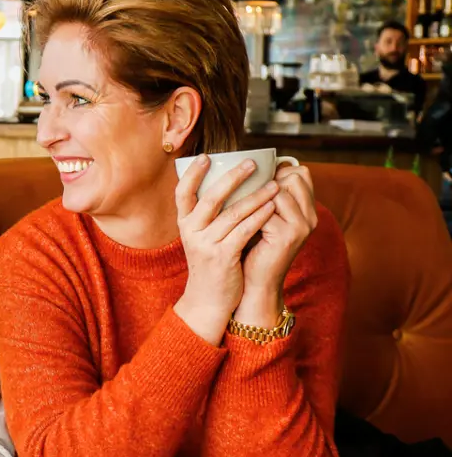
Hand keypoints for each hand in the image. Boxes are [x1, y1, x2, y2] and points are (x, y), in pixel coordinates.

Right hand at [173, 156, 279, 345]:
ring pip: (232, 214)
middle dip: (233, 178)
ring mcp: (206, 244)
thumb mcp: (201, 237)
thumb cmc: (210, 263)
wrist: (208, 299)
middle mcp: (191, 232)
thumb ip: (208, 216)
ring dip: (256, 196)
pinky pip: (244, 231)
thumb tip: (227, 185)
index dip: (193, 173)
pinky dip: (259, 217)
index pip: (182, 193)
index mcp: (184, 224)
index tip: (207, 156)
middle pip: (210, 198)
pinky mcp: (223, 257)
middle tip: (252, 163)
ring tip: (273, 184)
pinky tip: (272, 207)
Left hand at [235, 165, 317, 325]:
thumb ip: (264, 197)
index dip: (278, 170)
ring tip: (239, 207)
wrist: (254, 284)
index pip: (301, 173)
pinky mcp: (288, 236)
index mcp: (307, 210)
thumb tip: (248, 167)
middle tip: (247, 194)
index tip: (256, 178)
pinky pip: (266, 211)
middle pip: (293, 177)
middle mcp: (310, 216)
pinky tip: (237, 221)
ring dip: (255, 195)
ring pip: (278, 191)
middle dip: (267, 181)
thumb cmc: (253, 248)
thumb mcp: (262, 217)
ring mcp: (302, 226)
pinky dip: (249, 212)